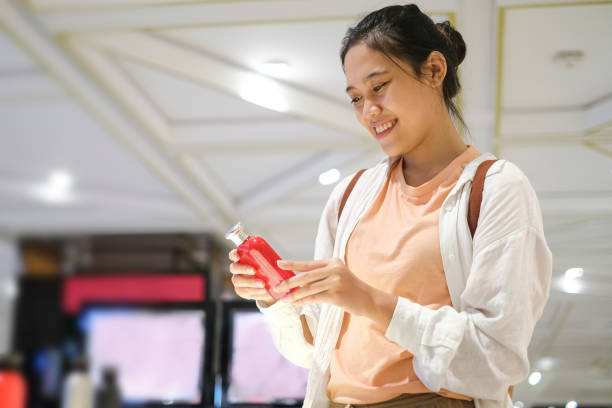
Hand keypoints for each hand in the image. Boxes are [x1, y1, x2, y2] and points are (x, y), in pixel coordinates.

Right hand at [228, 249, 275, 305]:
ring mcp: (238, 280)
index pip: (233, 255)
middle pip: (234, 268)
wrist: (267, 284)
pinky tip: (264, 292)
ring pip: (238, 281)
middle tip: (254, 270)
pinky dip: (255, 292)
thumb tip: (279, 262)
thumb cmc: (266, 269)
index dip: (234, 254)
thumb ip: (270, 260)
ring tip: (263, 284)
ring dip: (250, 282)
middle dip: (244, 269)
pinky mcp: (241, 291)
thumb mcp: (268, 263)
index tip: (238, 256)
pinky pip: (245, 292)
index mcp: (241, 258)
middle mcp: (237, 269)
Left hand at [276, 258, 396, 328]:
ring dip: (294, 295)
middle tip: (277, 287)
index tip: (279, 264)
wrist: (368, 299)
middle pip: (306, 276)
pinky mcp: (336, 295)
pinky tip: (297, 303)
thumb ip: (319, 276)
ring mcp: (336, 281)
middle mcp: (334, 269)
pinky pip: (315, 298)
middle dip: (289, 282)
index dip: (292, 264)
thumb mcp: (336, 276)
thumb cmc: (349, 288)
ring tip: (285, 298)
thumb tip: (296, 283)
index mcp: (332, 262)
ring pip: (309, 288)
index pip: (308, 263)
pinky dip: (304, 301)